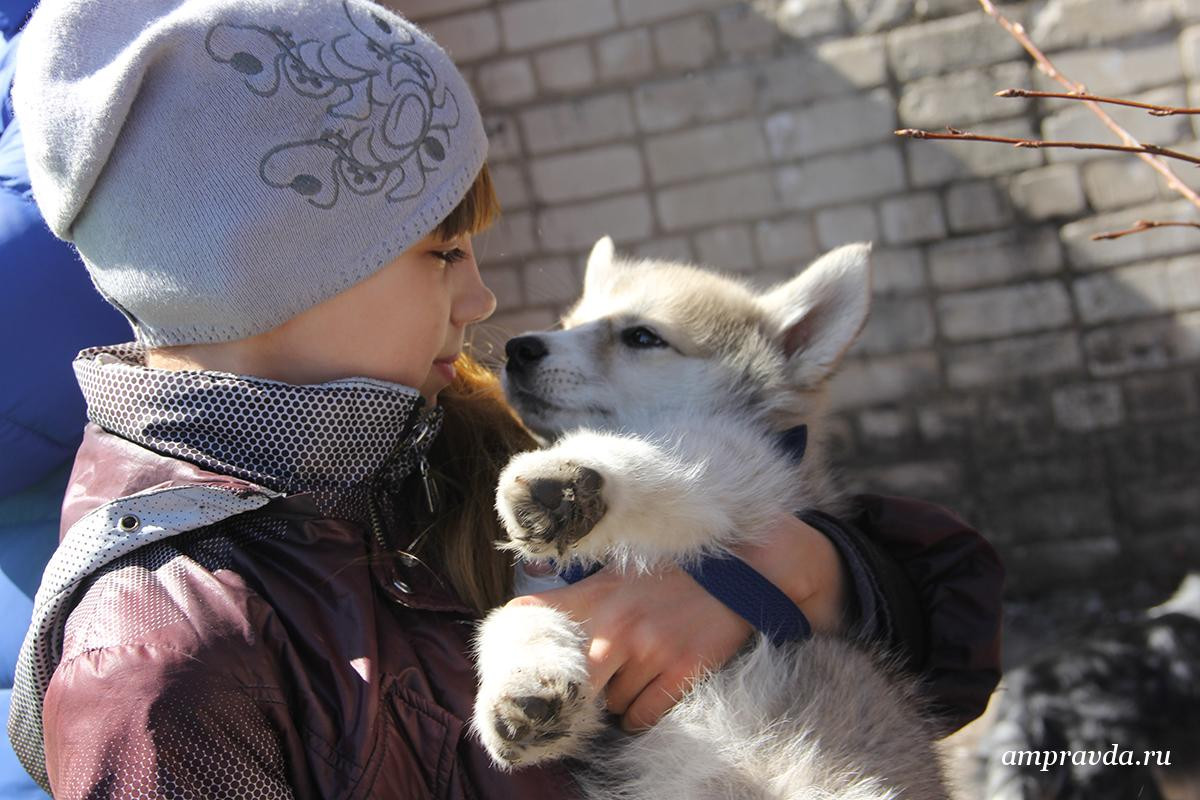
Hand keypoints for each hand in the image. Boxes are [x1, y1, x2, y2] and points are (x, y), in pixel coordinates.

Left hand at [507, 514, 849, 731]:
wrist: (744, 567)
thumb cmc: (676, 571)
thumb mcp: (619, 573)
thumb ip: (578, 598)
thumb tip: (527, 618)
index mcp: (594, 594)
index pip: (529, 619)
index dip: (513, 650)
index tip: (513, 673)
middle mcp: (615, 624)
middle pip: (567, 684)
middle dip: (571, 697)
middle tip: (577, 700)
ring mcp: (649, 649)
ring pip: (609, 704)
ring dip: (615, 700)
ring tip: (634, 676)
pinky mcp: (682, 670)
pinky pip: (642, 716)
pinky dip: (640, 714)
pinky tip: (649, 693)